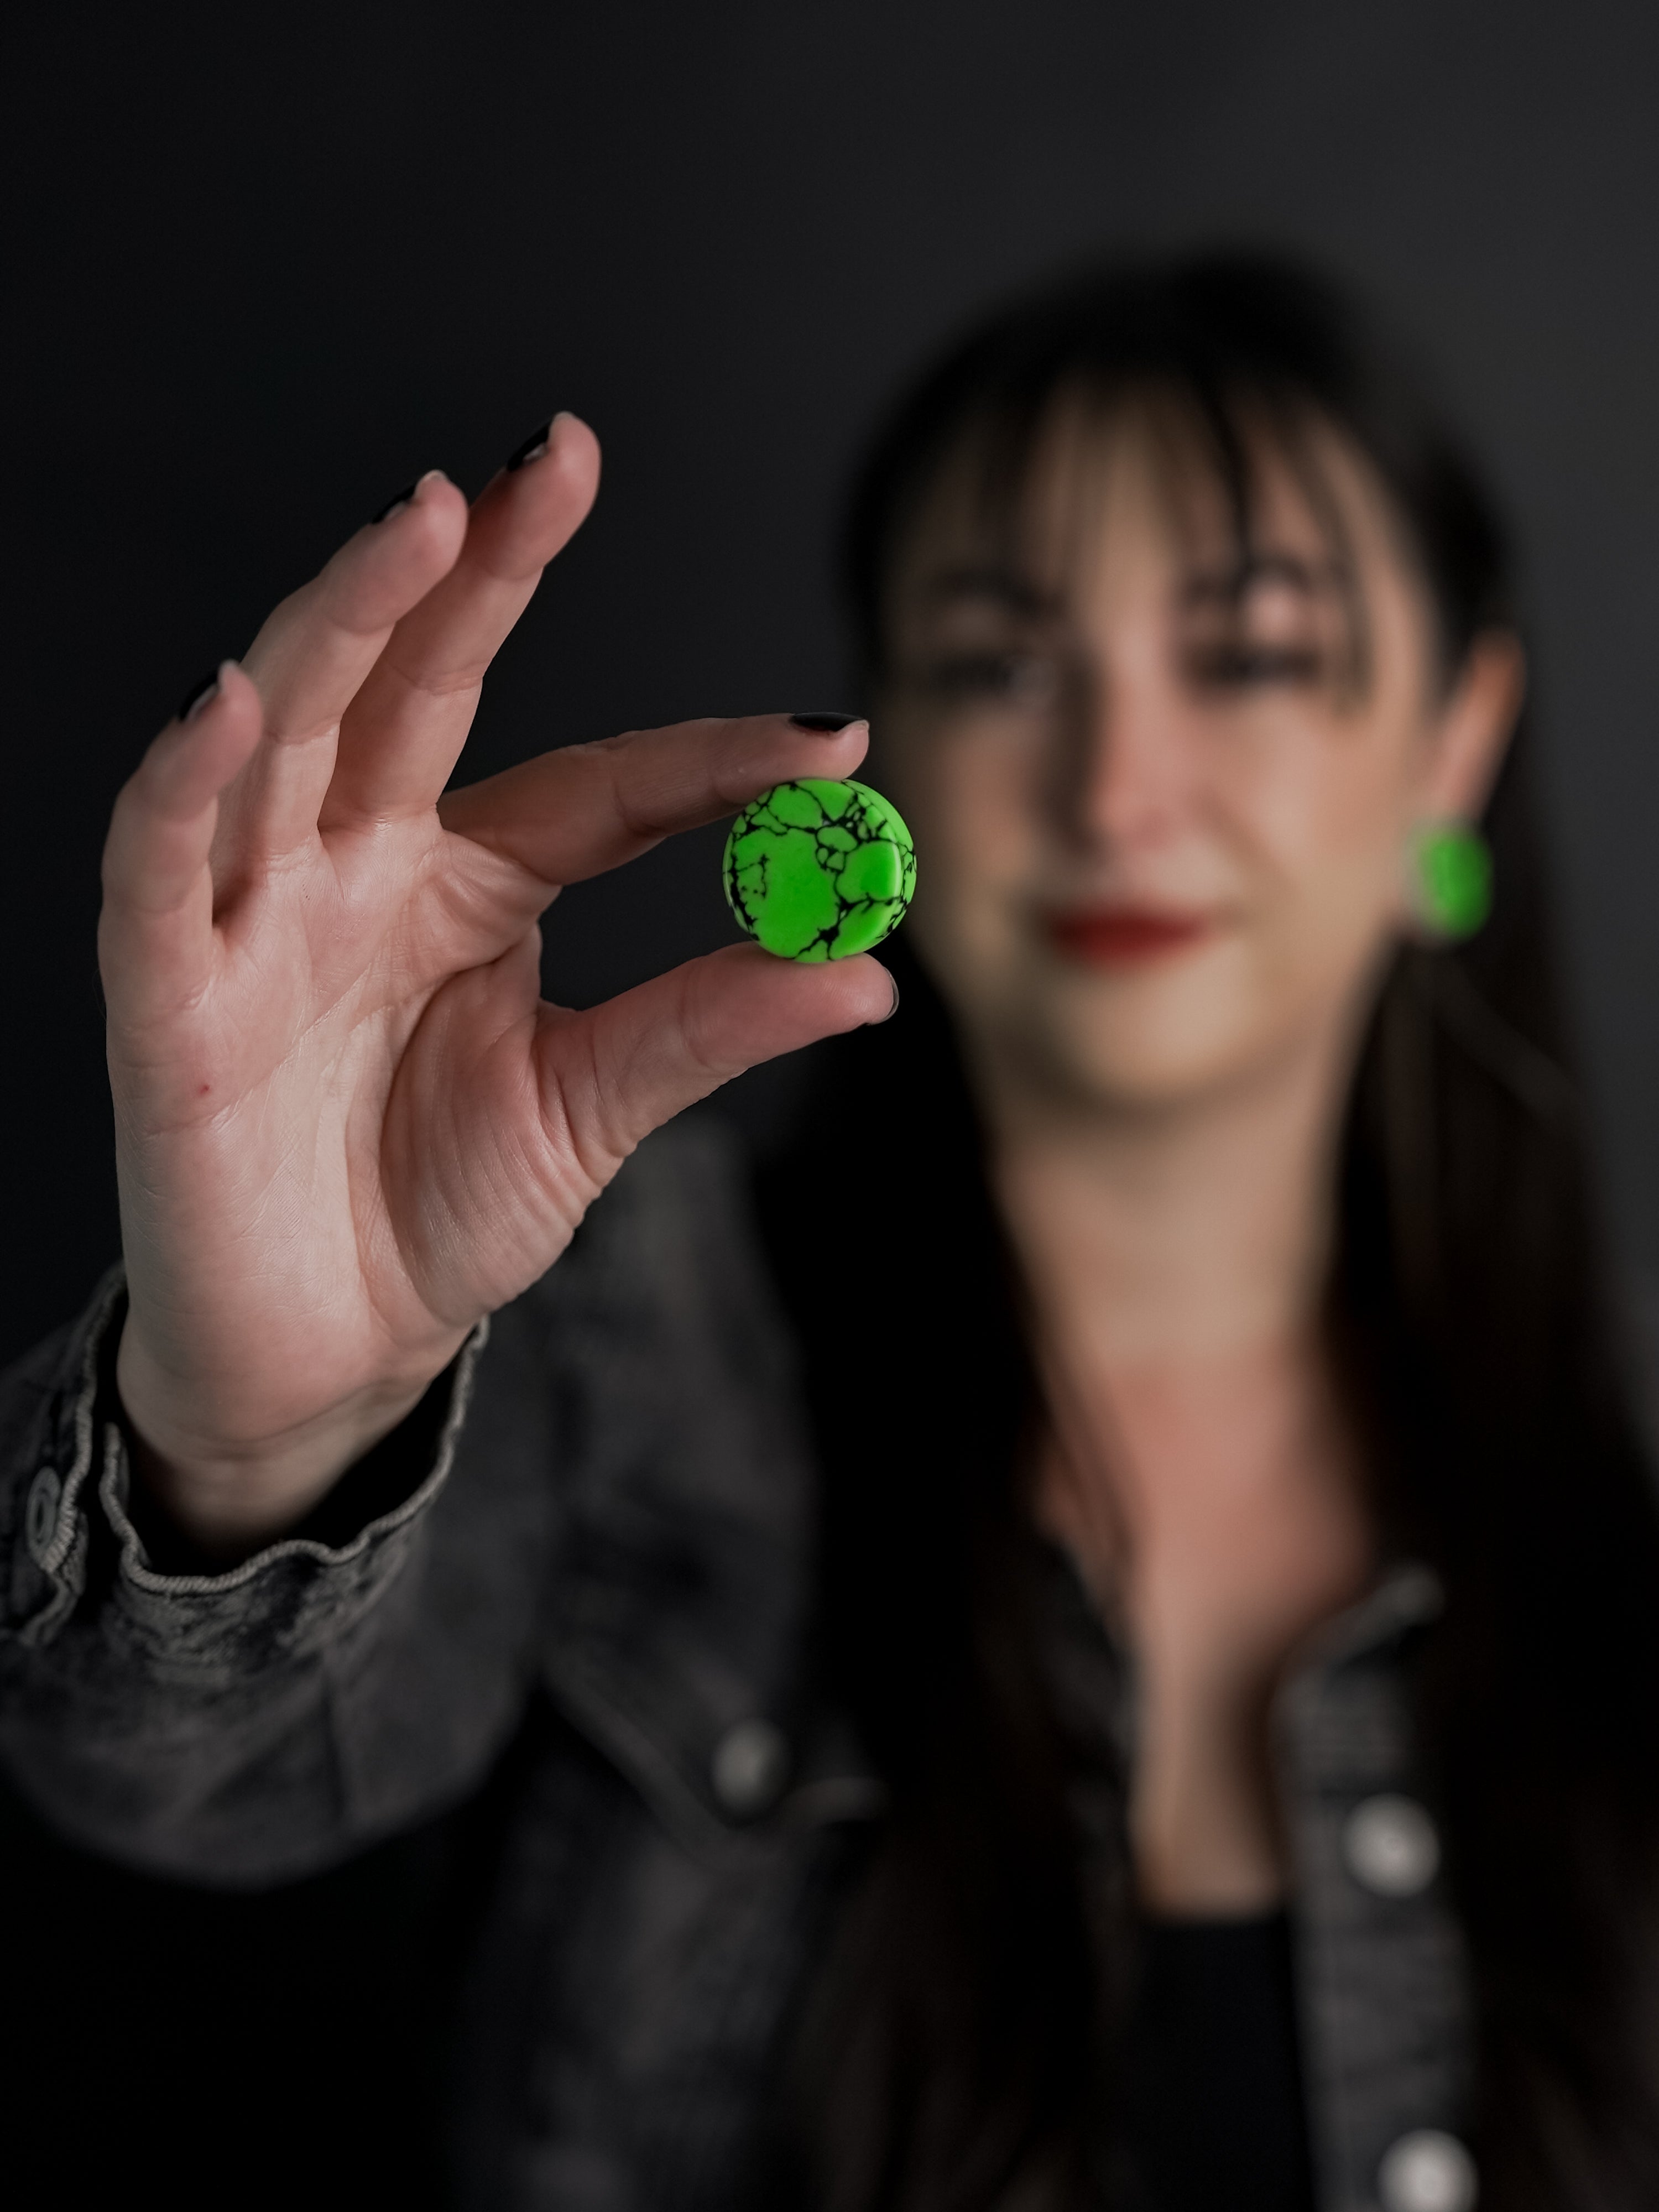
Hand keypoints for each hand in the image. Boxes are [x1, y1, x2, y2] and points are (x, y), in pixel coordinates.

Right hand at [100, 416, 889, 1552]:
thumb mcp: (593, 1109)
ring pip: (289, 732)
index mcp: (474, 885)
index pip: (600, 786)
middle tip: (559, 459)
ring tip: (425, 520)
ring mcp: (260, 919)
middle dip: (475, 570)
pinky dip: (186, 785)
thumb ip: (707, 1026)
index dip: (710, 760)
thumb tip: (867, 971)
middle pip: (414, 686)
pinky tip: (229, 701)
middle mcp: (362, 868)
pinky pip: (162, 869)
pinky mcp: (169, 997)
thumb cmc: (437, 1212)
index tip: (834, 744)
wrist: (328, 1350)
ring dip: (347, 619)